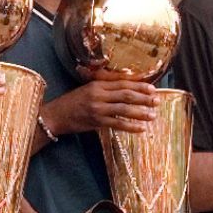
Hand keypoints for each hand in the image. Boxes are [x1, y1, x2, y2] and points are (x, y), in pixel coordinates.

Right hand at [43, 69, 159, 134]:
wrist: (56, 115)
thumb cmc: (72, 102)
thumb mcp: (87, 89)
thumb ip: (104, 88)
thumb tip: (125, 89)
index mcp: (97, 83)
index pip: (122, 83)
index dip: (138, 85)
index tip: (152, 88)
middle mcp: (98, 94)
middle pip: (126, 94)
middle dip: (143, 98)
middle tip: (157, 100)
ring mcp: (97, 108)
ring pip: (124, 109)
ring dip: (140, 112)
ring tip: (153, 115)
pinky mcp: (96, 121)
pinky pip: (117, 124)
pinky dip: (130, 126)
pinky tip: (141, 129)